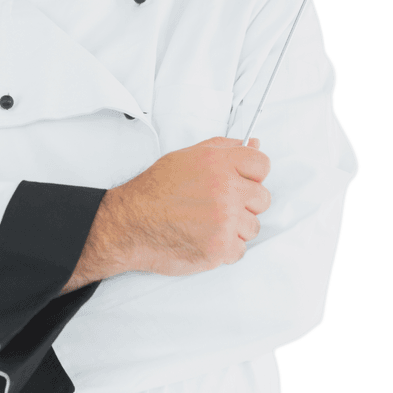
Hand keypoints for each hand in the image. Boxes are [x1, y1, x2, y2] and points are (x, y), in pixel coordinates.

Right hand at [62, 137, 269, 289]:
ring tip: (206, 224)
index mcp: (218, 162)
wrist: (130, 223)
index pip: (262, 164)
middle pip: (262, 198)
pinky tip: (203, 239)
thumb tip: (255, 142)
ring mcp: (224, 220)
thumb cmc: (156, 190)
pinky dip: (224, 249)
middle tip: (217, 206)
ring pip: (253, 227)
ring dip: (234, 229)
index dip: (252, 175)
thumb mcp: (187, 157)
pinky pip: (240, 250)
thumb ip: (224, 148)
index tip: (240, 183)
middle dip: (244, 204)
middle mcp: (225, 188)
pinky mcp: (220, 247)